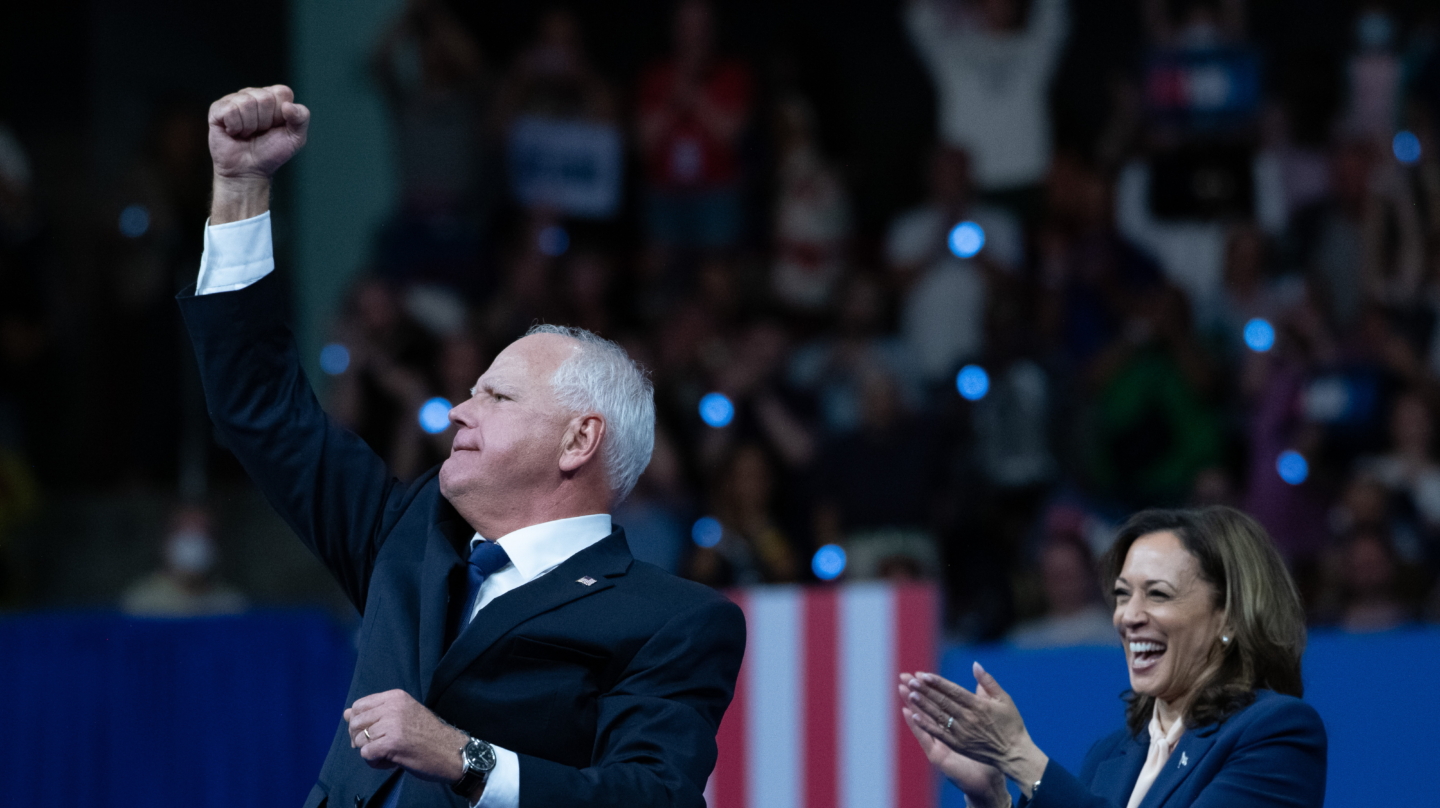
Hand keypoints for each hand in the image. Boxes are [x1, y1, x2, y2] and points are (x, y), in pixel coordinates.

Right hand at [207, 85, 309, 180]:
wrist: (248, 171)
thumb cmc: (271, 153)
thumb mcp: (295, 138)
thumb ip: (301, 118)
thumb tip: (288, 105)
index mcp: (273, 97)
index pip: (282, 92)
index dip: (281, 114)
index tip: (276, 127)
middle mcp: (253, 94)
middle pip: (265, 98)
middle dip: (265, 121)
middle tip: (260, 132)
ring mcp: (234, 100)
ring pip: (247, 103)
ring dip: (250, 126)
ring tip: (247, 134)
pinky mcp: (217, 109)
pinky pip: (230, 110)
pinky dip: (235, 127)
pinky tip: (234, 133)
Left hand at [343, 689, 468, 783]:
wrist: (451, 752)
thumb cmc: (429, 735)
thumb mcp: (403, 716)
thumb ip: (375, 713)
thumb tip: (346, 713)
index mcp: (396, 697)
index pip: (359, 705)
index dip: (359, 722)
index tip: (371, 732)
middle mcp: (392, 707)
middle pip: (355, 723)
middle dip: (360, 739)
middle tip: (377, 747)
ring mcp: (392, 724)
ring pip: (358, 740)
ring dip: (369, 751)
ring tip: (387, 754)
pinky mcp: (391, 743)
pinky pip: (366, 753)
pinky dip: (374, 761)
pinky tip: (388, 761)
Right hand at [898, 673, 1007, 806]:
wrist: (994, 774)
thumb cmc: (991, 748)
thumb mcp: (987, 717)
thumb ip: (981, 698)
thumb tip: (978, 676)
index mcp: (955, 720)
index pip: (940, 698)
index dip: (930, 686)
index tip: (919, 673)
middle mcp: (944, 730)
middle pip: (928, 706)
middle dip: (916, 691)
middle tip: (903, 676)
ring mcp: (940, 742)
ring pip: (923, 719)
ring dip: (912, 704)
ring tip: (903, 690)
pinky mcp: (938, 754)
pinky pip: (926, 738)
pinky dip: (917, 725)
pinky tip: (908, 713)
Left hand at [903, 663, 1046, 791]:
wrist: (1014, 754)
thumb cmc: (1011, 724)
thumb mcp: (1004, 699)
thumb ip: (988, 682)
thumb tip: (975, 664)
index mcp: (979, 706)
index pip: (953, 691)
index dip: (937, 683)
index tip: (923, 675)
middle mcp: (968, 719)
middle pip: (943, 702)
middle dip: (926, 691)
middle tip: (910, 681)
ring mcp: (962, 733)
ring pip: (939, 716)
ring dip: (924, 705)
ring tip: (910, 694)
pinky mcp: (959, 745)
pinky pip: (940, 734)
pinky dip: (927, 725)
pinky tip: (915, 717)